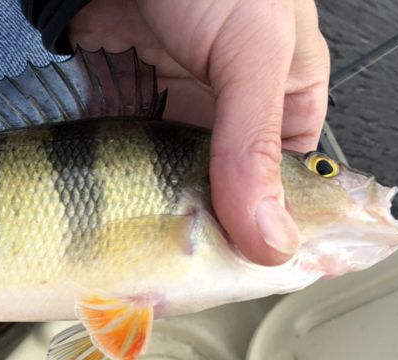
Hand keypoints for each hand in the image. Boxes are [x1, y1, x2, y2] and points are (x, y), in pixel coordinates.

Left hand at [69, 0, 329, 264]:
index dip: (276, 230)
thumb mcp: (252, 51)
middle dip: (207, 233)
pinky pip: (123, 164)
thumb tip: (269, 237)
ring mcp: (174, 114)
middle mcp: (229, 113)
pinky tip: (106, 219)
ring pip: (172, 187)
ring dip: (156, 219)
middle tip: (188, 270)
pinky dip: (115, 193)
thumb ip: (254, 145)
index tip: (252, 271)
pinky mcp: (127, 110)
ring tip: (144, 251)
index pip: (290, 185)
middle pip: (227, 194)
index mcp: (285, 98)